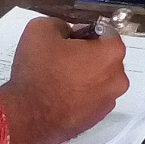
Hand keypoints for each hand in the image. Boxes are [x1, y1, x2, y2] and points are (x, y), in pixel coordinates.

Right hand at [0, 17, 128, 143]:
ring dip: (85, 76)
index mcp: (110, 54)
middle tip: (62, 57)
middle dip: (88, 55)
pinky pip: (92, 99)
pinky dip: (81, 95)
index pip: (106, 33)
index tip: (70, 37)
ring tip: (59, 78)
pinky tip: (60, 94)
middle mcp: (117, 79)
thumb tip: (66, 32)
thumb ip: (61, 24)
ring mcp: (107, 102)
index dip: (86, 31)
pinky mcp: (96, 119)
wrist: (27, 116)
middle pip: (106, 58)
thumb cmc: (38, 72)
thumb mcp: (41, 29)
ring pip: (99, 80)